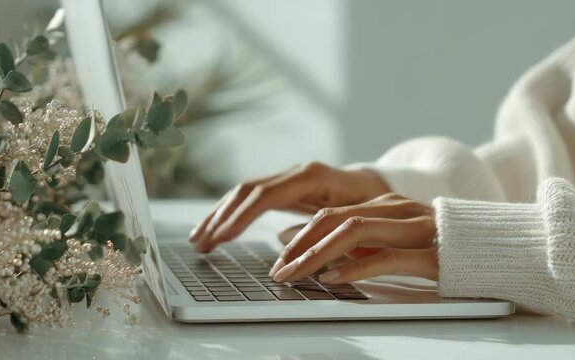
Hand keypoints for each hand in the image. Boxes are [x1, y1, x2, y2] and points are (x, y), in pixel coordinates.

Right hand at [190, 162, 389, 252]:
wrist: (376, 186)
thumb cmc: (372, 204)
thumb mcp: (356, 218)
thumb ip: (325, 229)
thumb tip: (284, 244)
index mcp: (312, 177)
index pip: (267, 194)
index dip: (242, 216)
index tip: (223, 237)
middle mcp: (295, 173)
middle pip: (248, 191)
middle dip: (222, 217)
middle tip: (201, 242)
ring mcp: (287, 179)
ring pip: (243, 193)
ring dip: (219, 215)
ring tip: (198, 239)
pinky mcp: (283, 189)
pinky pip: (250, 199)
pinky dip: (230, 215)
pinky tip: (216, 230)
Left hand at [269, 193, 437, 283]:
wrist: (506, 247)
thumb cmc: (448, 247)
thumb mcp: (400, 240)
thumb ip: (366, 243)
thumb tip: (323, 256)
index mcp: (389, 205)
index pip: (333, 213)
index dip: (301, 234)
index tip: (279, 254)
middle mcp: (399, 210)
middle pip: (336, 219)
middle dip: (300, 244)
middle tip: (277, 268)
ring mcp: (416, 229)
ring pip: (354, 231)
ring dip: (317, 254)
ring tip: (295, 274)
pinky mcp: (433, 254)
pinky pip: (387, 257)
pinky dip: (355, 266)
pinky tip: (333, 277)